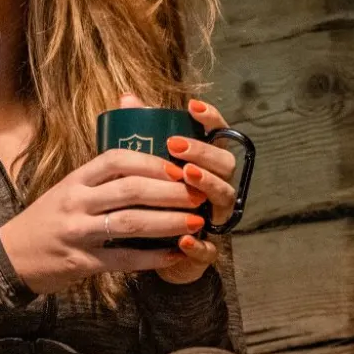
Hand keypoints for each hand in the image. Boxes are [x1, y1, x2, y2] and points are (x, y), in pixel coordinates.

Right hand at [0, 99, 206, 295]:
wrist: (9, 257)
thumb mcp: (66, 191)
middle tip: (197, 194)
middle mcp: (76, 202)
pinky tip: (173, 255)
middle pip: (131, 189)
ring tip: (195, 222)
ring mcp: (78, 233)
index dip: (151, 161)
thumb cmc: (46, 221)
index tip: (178, 168)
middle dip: (170, 191)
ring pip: (131, 223)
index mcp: (75, 180)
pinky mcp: (82, 262)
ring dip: (168, 222)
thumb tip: (143, 162)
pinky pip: (124, 258)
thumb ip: (99, 178)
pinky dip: (152, 257)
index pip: (117, 160)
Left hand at [156, 95, 238, 284]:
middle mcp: (215, 189)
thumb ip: (140, 135)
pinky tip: (184, 239)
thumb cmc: (148, 205)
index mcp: (205, 166)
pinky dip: (198, 245)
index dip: (211, 119)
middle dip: (203, 152)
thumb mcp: (142, 170)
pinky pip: (210, 249)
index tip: (191, 106)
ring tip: (186, 175)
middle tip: (176, 146)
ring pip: (224, 198)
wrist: (144, 255)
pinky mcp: (204, 253)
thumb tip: (127, 98)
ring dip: (207, 184)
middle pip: (225, 164)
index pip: (220, 135)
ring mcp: (214, 219)